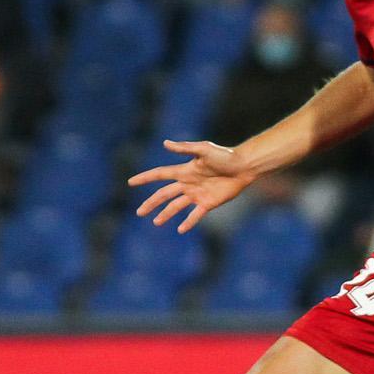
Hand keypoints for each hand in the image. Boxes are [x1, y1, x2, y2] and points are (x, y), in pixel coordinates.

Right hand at [128, 139, 256, 232]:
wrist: (243, 166)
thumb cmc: (225, 155)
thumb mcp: (203, 149)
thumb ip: (184, 148)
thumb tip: (165, 143)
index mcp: (184, 170)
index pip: (159, 175)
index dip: (145, 178)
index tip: (130, 182)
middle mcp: (187, 183)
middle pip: (164, 195)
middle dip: (151, 203)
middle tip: (139, 212)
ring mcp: (197, 194)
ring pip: (176, 206)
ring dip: (166, 214)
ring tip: (156, 222)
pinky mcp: (208, 203)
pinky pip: (195, 215)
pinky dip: (188, 222)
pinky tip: (180, 230)